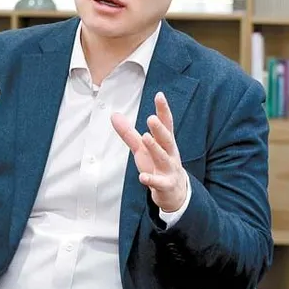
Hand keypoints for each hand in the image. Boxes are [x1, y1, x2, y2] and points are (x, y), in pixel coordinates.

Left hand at [111, 92, 186, 212]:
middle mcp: (170, 153)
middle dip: (159, 128)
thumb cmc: (158, 165)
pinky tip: (143, 177)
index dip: (163, 110)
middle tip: (151, 117)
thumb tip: (114, 115)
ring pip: (163, 157)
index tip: (160, 95)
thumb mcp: (141, 148)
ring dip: (155, 148)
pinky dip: (151, 180)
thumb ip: (128, 133)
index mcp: (165, 142)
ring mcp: (169, 169)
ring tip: (145, 137)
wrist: (174, 193)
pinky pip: (159, 182)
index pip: (166, 123)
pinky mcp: (166, 184)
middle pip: (166, 139)